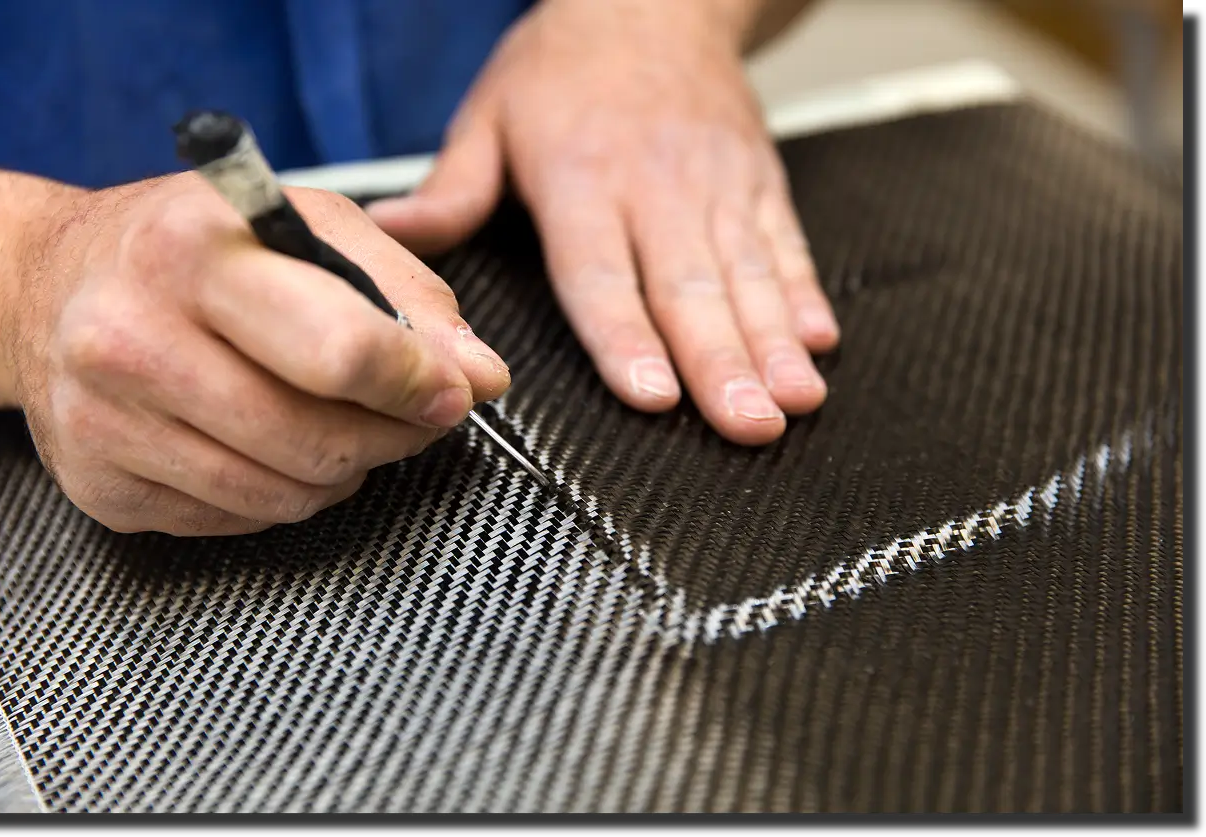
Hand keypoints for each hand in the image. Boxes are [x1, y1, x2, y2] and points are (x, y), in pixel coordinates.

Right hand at [0, 174, 508, 535]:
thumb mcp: (310, 227)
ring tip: (343, 424)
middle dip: (394, 436)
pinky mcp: (102, 487)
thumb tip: (484, 376)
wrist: (49, 287)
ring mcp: (105, 420)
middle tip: (415, 414)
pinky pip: (239, 520)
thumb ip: (410, 296)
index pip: (342, 351)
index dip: (421, 384)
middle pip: (318, 439)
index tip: (455, 391)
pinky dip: (285, 493)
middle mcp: (132, 335)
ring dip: (345, 469)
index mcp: (196, 249)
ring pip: (285, 495)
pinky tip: (274, 445)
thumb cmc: (198, 249)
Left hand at [368, 0, 838, 444]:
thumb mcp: (490, 112)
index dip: (628, 338)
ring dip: (775, 344)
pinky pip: (786, 244)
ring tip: (793, 402)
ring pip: (749, 276)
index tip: (654, 396)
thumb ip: (450, 187)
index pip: (603, 274)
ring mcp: (718, 186)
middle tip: (746, 425)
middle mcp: (658, 188)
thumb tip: (390, 234)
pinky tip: (821, 343)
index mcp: (582, 180)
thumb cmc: (566, 63)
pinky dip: (806, 295)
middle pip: (690, 289)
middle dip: (723, 365)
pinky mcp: (759, 182)